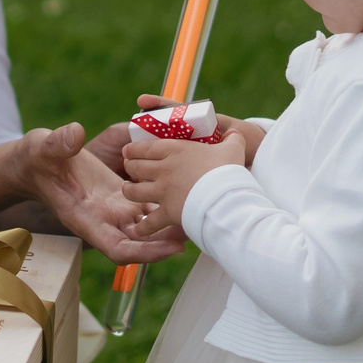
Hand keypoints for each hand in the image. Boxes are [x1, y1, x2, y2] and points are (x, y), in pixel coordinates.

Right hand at [7, 123, 183, 263]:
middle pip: (140, 243)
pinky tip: (187, 190)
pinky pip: (148, 206)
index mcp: (84, 218)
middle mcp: (103, 220)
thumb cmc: (35, 159)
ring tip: (200, 209)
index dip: (146, 253)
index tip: (171, 248)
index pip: (118, 249)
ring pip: (148, 226)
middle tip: (197, 228)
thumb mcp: (42, 148)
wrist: (35, 161)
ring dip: (172, 223)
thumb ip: (58, 144)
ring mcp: (113, 209)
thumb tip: (74, 132)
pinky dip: (166, 203)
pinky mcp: (120, 196)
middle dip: (168, 241)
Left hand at [122, 134, 247, 231]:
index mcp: (175, 151)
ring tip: (129, 189)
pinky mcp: (167, 213)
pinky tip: (138, 228)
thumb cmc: (228, 170)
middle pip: (135, 167)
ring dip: (129, 190)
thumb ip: (232, 139)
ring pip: (134, 191)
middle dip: (129, 166)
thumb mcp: (233, 148)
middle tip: (129, 168)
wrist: (226, 197)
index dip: (133, 149)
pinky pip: (148, 222)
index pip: (145, 147)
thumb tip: (234, 134)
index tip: (128, 150)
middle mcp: (164, 170)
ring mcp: (163, 192)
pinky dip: (142, 227)